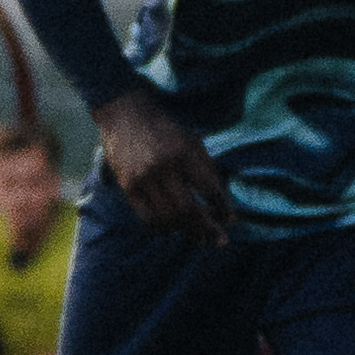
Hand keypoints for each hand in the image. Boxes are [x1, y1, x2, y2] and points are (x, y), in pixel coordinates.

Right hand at [97, 83, 229, 251]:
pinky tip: (173, 228)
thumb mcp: (191, 140)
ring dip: (186, 231)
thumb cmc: (163, 126)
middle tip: (218, 241)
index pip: (208, 188)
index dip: (221, 208)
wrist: (123, 113)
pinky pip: (147, 216)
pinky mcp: (127, 186)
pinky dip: (162, 227)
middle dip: (206, 228)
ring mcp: (142, 178)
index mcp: (183, 152)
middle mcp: (162, 167)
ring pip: (167, 217)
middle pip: (188, 209)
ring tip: (198, 238)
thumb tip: (219, 201)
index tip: (230, 221)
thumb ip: (205, 167)